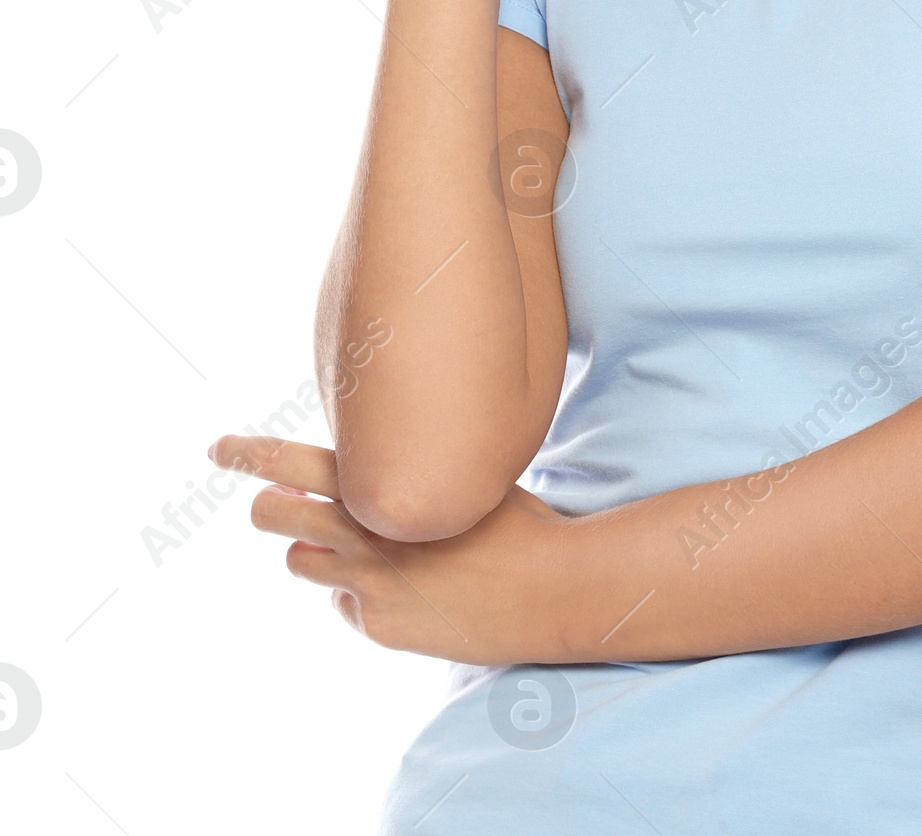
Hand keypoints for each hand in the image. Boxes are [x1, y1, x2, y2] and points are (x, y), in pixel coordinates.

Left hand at [211, 434, 572, 665]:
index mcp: (383, 487)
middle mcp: (363, 534)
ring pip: (302, 562)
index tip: (218, 448)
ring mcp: (366, 585)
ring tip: (363, 546)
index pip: (294, 462)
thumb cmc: (516, 522)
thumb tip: (366, 473)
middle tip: (266, 500)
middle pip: (277, 514)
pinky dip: (364, 593)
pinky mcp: (378, 626)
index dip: (250, 453)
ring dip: (318, 550)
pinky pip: (348, 603)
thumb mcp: (459, 481)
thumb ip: (405, 478)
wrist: (551, 589)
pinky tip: (412, 589)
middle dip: (267, 503)